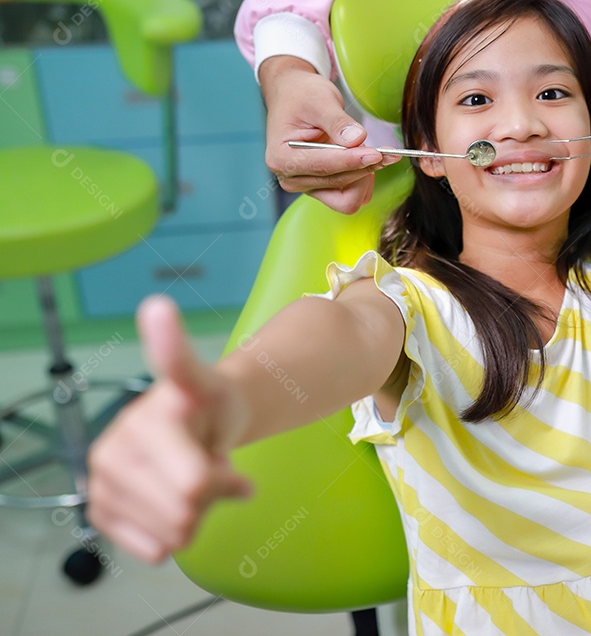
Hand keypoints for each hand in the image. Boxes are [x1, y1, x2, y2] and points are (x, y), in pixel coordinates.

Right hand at [87, 296, 251, 562]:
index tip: (219, 452)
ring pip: (174, 534)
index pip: (198, 483)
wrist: (201, 423)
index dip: (223, 478)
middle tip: (211, 464)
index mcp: (145, 421)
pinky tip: (171, 502)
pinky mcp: (100, 509)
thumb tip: (155, 306)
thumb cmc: (209, 403)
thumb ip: (180, 355)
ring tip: (192, 477)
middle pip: (188, 511)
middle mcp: (113, 450)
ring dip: (197, 512)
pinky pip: (153, 550)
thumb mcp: (207, 379)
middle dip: (213, 493)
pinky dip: (173, 534)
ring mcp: (103, 481)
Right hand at [260, 56, 400, 212]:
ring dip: (364, 176)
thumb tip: (357, 139)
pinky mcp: (322, 188)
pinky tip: (363, 158)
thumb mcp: (319, 101)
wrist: (294, 98)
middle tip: (382, 149)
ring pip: (348, 199)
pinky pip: (351, 196)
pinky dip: (363, 180)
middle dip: (363, 168)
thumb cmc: (301, 97)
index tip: (377, 152)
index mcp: (281, 159)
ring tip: (369, 150)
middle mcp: (292, 179)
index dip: (353, 161)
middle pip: (339, 188)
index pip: (323, 167)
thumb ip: (338, 122)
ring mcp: (308, 186)